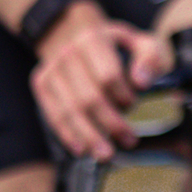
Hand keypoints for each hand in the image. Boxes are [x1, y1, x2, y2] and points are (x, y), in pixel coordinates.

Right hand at [30, 0, 167, 158]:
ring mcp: (51, 69)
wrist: (80, 37)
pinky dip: (67, 134)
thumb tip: (141, 82)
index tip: (133, 104)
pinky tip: (81, 149)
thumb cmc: (118, 47)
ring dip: (89, 136)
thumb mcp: (142, 43)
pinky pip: (52, 114)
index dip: (122, 95)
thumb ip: (150, 58)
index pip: (107, 75)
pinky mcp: (41, 83)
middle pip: (88, 97)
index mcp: (93, 39)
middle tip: (129, 141)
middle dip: (110, 123)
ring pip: (69, 109)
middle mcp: (67, 52)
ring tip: (106, 154)